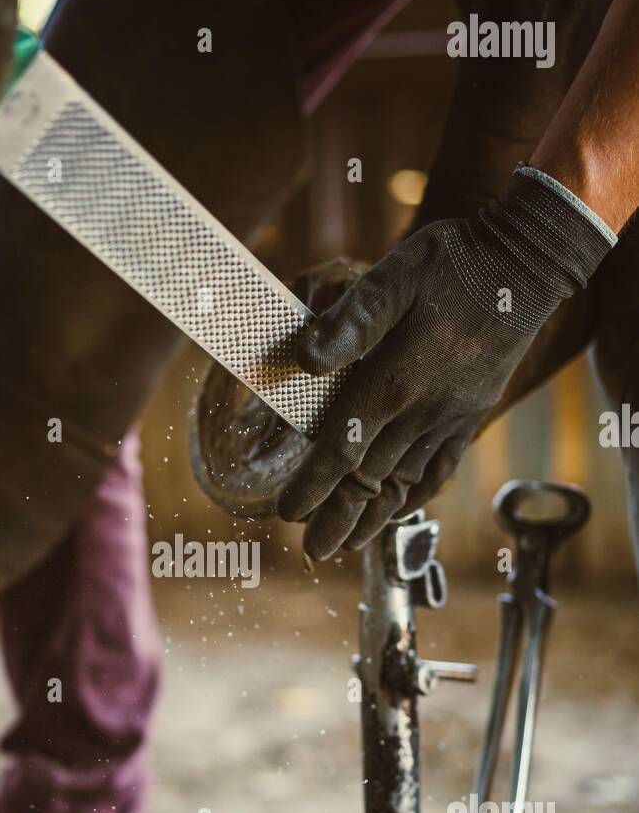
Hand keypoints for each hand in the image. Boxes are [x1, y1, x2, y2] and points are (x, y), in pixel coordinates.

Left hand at [278, 168, 614, 558]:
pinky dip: (417, 495)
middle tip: (313, 549)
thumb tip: (305, 358)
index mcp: (394, 381)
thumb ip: (350, 322)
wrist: (524, 264)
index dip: (313, 485)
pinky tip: (400, 510)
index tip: (289, 512)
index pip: (342, 448)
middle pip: (369, 479)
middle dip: (337, 517)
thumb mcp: (393, 276)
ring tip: (348, 545)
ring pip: (403, 482)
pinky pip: (441, 468)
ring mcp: (450, 417)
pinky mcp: (469, 414)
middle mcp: (422, 411)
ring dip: (373, 517)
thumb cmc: (453, 263)